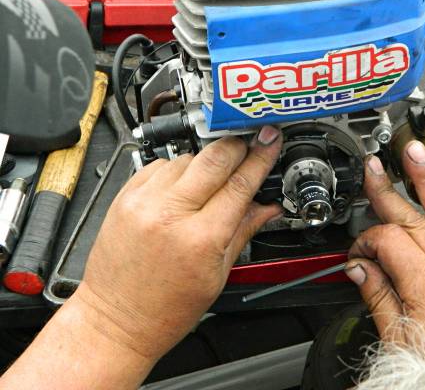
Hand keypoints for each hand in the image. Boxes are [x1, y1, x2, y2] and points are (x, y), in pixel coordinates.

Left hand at [72, 126, 282, 362]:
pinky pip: (158, 165)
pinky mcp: (124, 198)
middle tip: (249, 143)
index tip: (269, 142)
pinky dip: (177, 167)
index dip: (261, 158)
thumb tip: (267, 208)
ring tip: (213, 178)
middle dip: (237, 146)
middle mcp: (169, 214)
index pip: (240, 184)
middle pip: (214, 158)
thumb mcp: (217, 275)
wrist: (115, 321)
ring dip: (206, 160)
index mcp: (199, 239)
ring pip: (187, 157)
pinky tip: (183, 183)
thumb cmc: (164, 309)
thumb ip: (243, 231)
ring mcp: (142, 203)